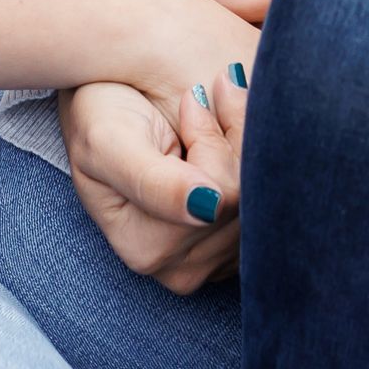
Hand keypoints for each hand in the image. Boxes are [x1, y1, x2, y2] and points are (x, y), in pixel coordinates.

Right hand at [61, 69, 247, 294]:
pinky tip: (223, 141)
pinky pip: (267, 202)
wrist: (105, 105)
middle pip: (245, 201)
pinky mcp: (235, 245)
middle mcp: (180, 268)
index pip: (222, 197)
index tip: (190, 99)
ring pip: (261, 198)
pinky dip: (253, 159)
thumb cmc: (101, 117)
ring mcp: (211, 262)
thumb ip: (154, 182)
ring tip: (207, 116)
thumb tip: (207, 208)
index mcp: (146, 251)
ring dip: (243, 142)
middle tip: (199, 102)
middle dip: (230, 139)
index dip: (212, 139)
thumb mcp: (109, 142)